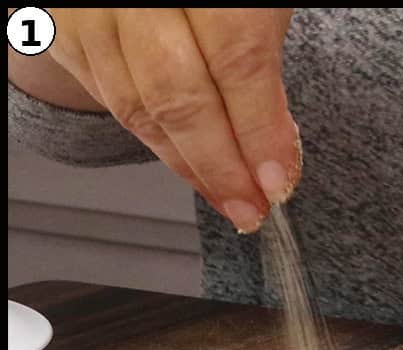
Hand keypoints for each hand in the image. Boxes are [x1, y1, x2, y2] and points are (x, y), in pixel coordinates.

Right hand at [42, 8, 295, 229]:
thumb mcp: (258, 2)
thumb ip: (261, 62)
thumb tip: (274, 154)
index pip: (235, 61)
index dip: (257, 132)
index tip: (276, 183)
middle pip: (177, 95)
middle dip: (220, 167)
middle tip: (250, 208)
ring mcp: (90, 6)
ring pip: (136, 106)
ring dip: (186, 165)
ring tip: (225, 197)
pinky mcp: (58, 24)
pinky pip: (107, 98)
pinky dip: (153, 139)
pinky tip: (186, 161)